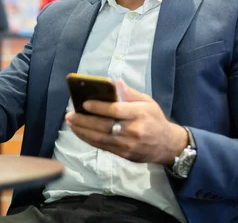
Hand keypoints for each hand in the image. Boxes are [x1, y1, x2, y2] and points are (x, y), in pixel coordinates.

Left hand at [66, 80, 186, 164]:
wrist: (168, 146)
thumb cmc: (155, 120)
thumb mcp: (148, 102)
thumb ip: (130, 93)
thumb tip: (115, 83)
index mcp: (139, 114)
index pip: (115, 110)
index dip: (98, 107)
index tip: (84, 103)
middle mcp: (133, 130)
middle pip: (104, 126)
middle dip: (84, 120)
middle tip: (70, 115)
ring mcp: (127, 145)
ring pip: (100, 138)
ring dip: (82, 131)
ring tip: (70, 123)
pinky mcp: (123, 154)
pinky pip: (102, 146)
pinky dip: (89, 139)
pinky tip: (80, 132)